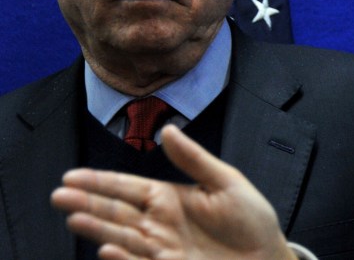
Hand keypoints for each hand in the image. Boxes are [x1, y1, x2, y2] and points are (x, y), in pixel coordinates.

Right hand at [50, 124, 295, 259]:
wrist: (269, 257)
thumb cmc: (251, 220)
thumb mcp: (227, 182)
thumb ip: (194, 159)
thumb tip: (166, 130)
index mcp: (169, 198)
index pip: (127, 187)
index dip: (100, 182)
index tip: (71, 176)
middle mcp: (158, 224)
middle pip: (116, 213)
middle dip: (87, 203)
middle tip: (59, 196)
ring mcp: (162, 250)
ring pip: (122, 238)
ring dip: (98, 230)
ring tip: (75, 218)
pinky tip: (107, 250)